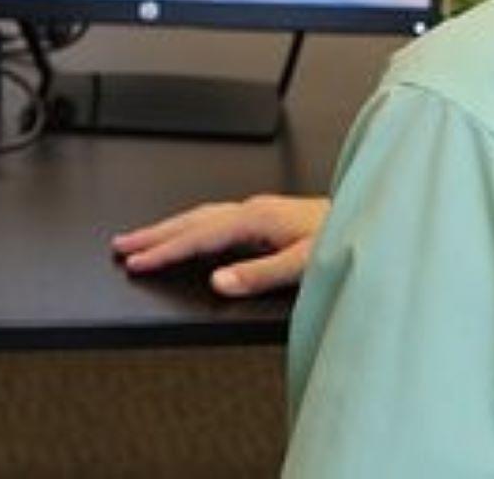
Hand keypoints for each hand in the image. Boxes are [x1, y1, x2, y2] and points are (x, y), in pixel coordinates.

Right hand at [111, 195, 330, 296]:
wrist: (373, 218)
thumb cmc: (346, 239)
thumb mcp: (306, 264)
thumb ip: (260, 274)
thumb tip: (218, 282)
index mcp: (256, 218)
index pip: (198, 236)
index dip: (164, 250)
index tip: (135, 261)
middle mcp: (253, 210)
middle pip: (191, 220)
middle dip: (153, 233)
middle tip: (120, 245)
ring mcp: (258, 211)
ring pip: (200, 216)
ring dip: (168, 228)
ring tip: (140, 239)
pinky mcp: (265, 216)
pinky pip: (214, 218)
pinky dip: (190, 226)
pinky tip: (187, 235)